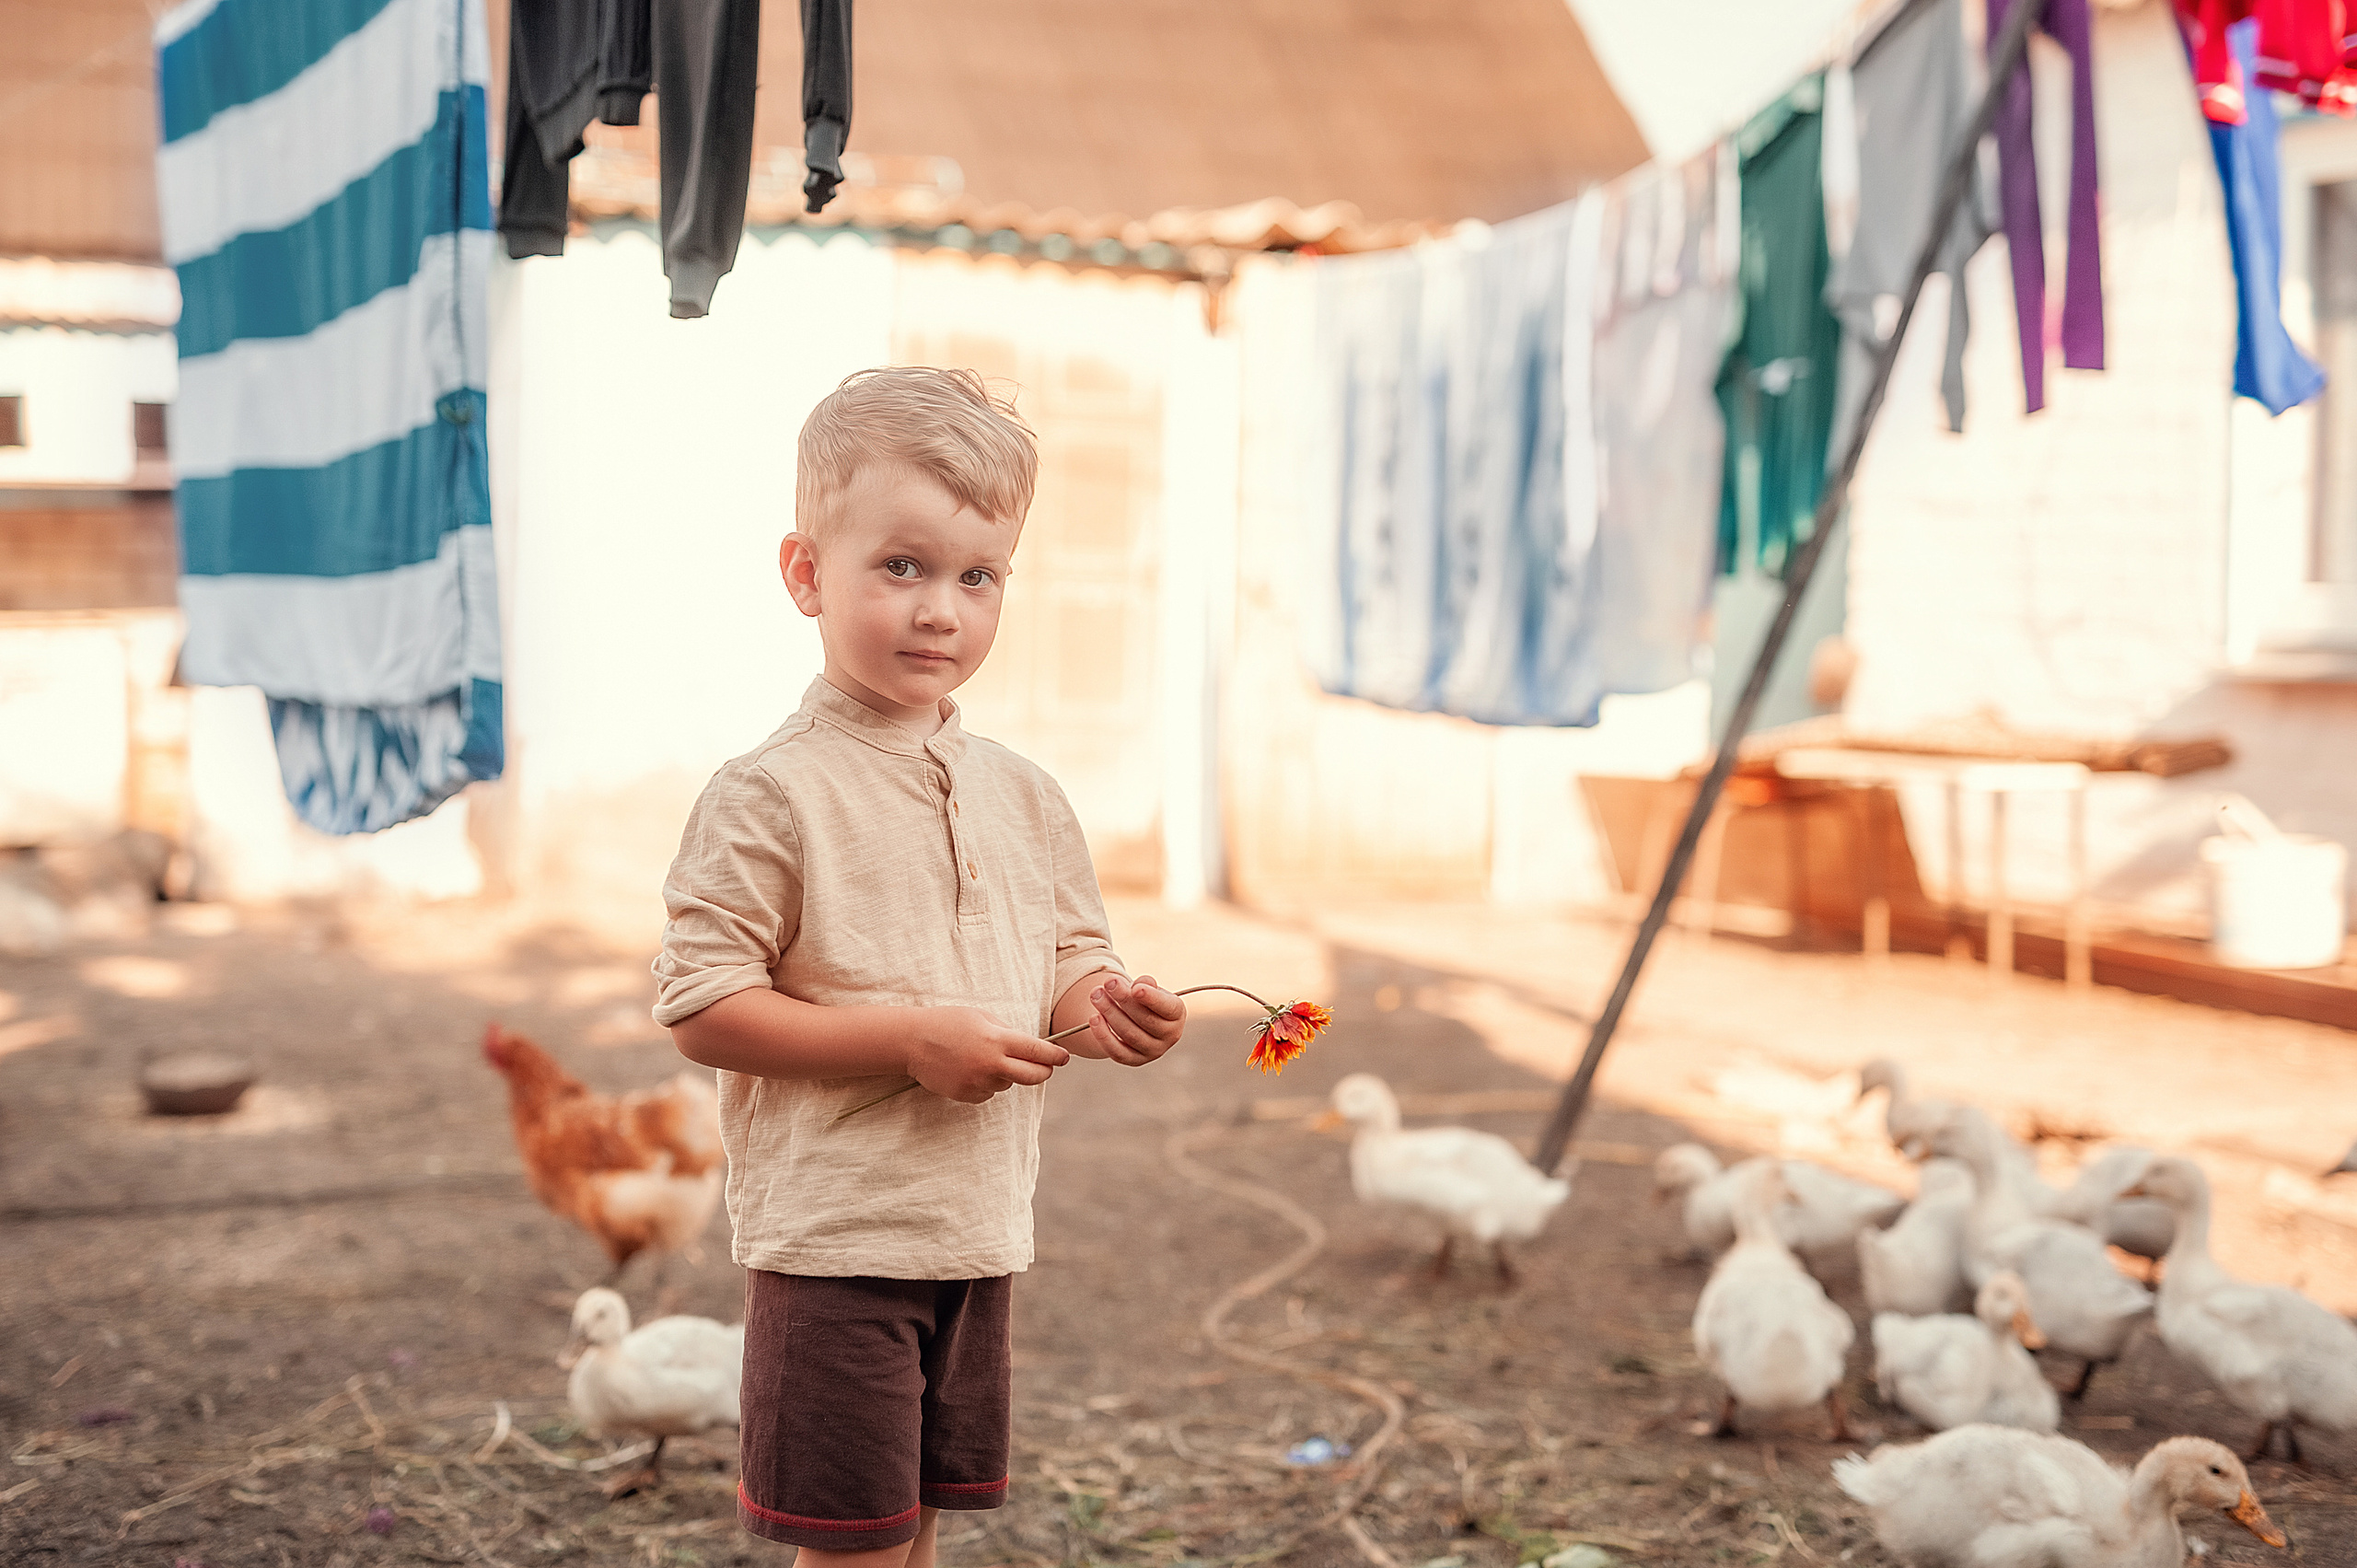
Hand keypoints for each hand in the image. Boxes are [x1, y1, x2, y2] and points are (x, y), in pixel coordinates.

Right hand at [906, 1007, 1069, 1103]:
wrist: (912, 1042)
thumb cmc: (949, 1023)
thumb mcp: (982, 1017)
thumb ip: (1008, 1032)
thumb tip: (1030, 1048)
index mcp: (997, 1040)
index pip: (1038, 1052)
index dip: (1055, 1056)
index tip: (1064, 1058)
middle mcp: (992, 1064)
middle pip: (1033, 1076)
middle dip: (1044, 1071)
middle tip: (1045, 1066)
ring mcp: (979, 1082)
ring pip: (1009, 1083)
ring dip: (1007, 1074)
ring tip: (983, 1057)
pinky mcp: (968, 1095)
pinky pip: (990, 1092)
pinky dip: (988, 1083)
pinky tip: (970, 1069)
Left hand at [1084, 973, 1186, 1066]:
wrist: (1138, 1019)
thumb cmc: (1145, 999)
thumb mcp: (1149, 988)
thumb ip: (1145, 983)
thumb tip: (1138, 985)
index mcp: (1177, 1015)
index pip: (1166, 1007)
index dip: (1151, 998)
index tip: (1135, 988)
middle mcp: (1170, 1036)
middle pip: (1145, 1020)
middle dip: (1123, 1000)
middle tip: (1107, 983)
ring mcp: (1153, 1051)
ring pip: (1129, 1035)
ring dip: (1110, 1013)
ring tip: (1096, 996)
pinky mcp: (1135, 1061)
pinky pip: (1118, 1052)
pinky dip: (1104, 1036)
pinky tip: (1093, 1019)